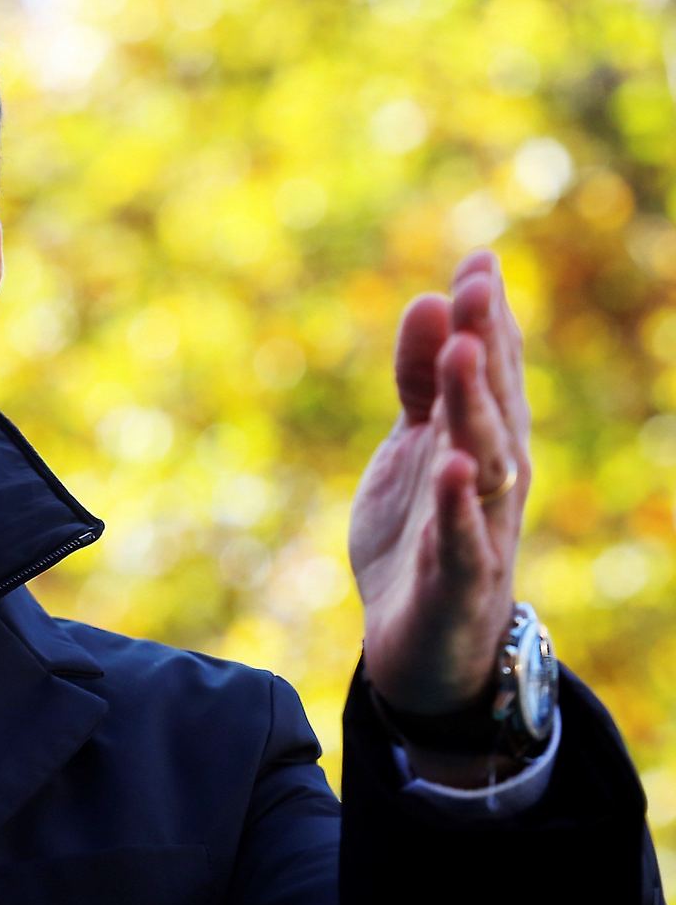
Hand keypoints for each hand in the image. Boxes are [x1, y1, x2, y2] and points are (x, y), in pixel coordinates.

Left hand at [349, 249, 529, 721]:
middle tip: (473, 287)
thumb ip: (418, 380)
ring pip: (486, 461)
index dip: (488, 318)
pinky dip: (459, 503)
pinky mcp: (457, 581)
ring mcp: (480, 529)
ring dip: (475, 409)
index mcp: (484, 442)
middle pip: (494, 405)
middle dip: (486, 345)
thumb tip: (428, 299)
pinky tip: (453, 466)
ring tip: (461, 356)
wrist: (422, 646)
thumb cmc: (423, 536)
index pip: (492, 372)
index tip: (478, 258)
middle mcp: (495, 479)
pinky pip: (463, 538)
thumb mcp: (410, 448)